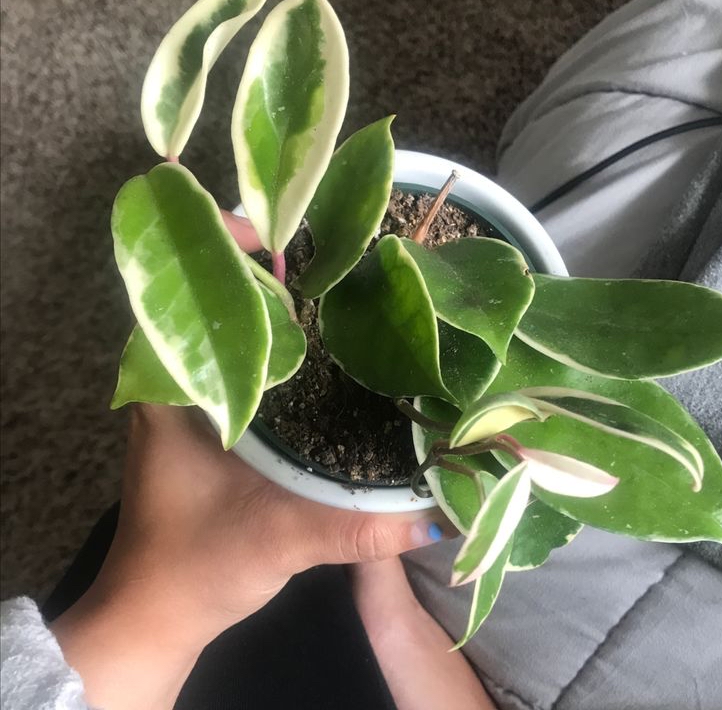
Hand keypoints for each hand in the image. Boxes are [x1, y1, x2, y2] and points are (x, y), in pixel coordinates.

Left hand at [50, 211, 453, 708]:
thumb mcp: (278, 540)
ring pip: (233, 334)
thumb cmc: (197, 568)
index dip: (223, 251)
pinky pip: (248, 364)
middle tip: (330, 252)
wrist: (160, 614)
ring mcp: (195, 403)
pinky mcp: (216, 422)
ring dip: (275, 307)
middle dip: (265, 273)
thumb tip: (436, 512)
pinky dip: (281, 347)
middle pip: (216, 305)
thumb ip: (354, 527)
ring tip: (335, 283)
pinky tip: (327, 347)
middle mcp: (178, 386)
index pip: (187, 297)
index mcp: (172, 395)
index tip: (279, 231)